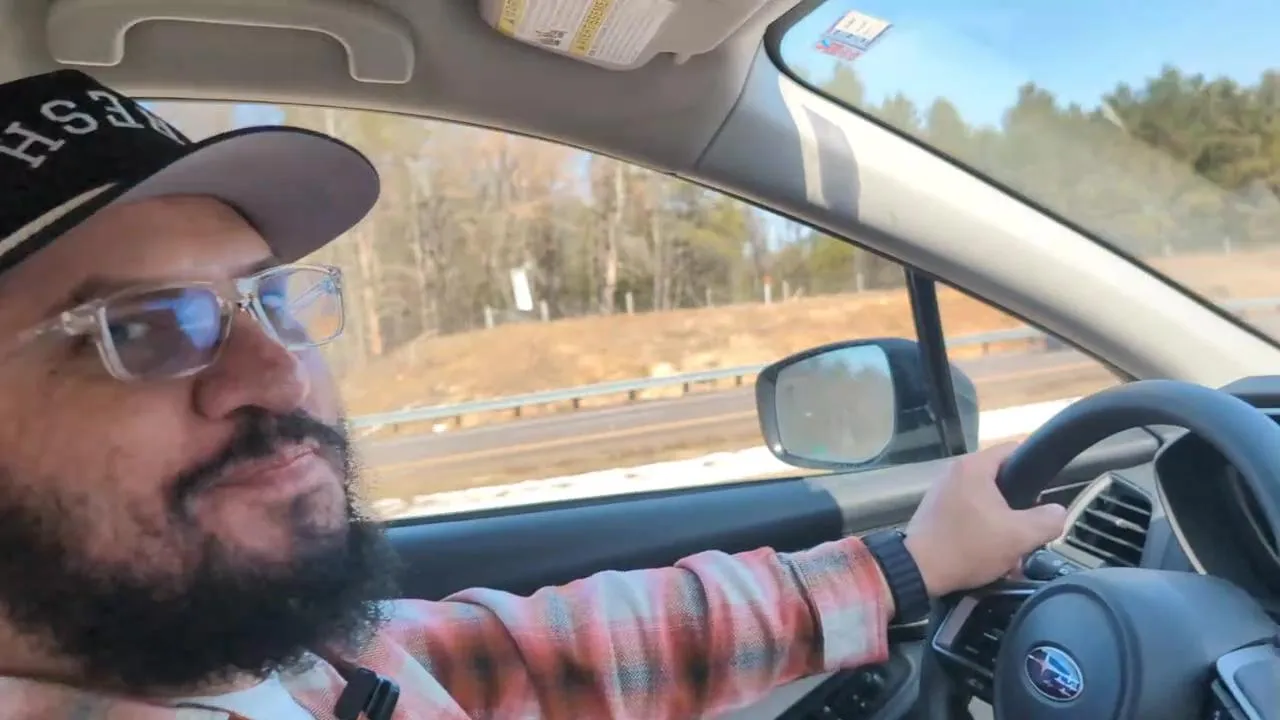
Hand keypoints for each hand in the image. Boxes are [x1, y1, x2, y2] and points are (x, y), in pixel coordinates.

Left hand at [903, 442, 1067, 597]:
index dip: (1036, 469)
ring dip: (1003, 527)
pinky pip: (970, 515)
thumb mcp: (1019, 535)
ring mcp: (943, 492)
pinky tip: (992, 558)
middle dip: (1020, 509)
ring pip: (988, 503)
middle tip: (1029, 531)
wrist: (917, 571)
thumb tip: (1057, 513)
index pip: (1015, 450)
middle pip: (1003, 481)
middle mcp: (956, 472)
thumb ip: (1048, 520)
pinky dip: (984, 532)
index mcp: (974, 466)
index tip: (1046, 494)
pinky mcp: (936, 512)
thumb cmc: (968, 547)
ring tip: (1011, 553)